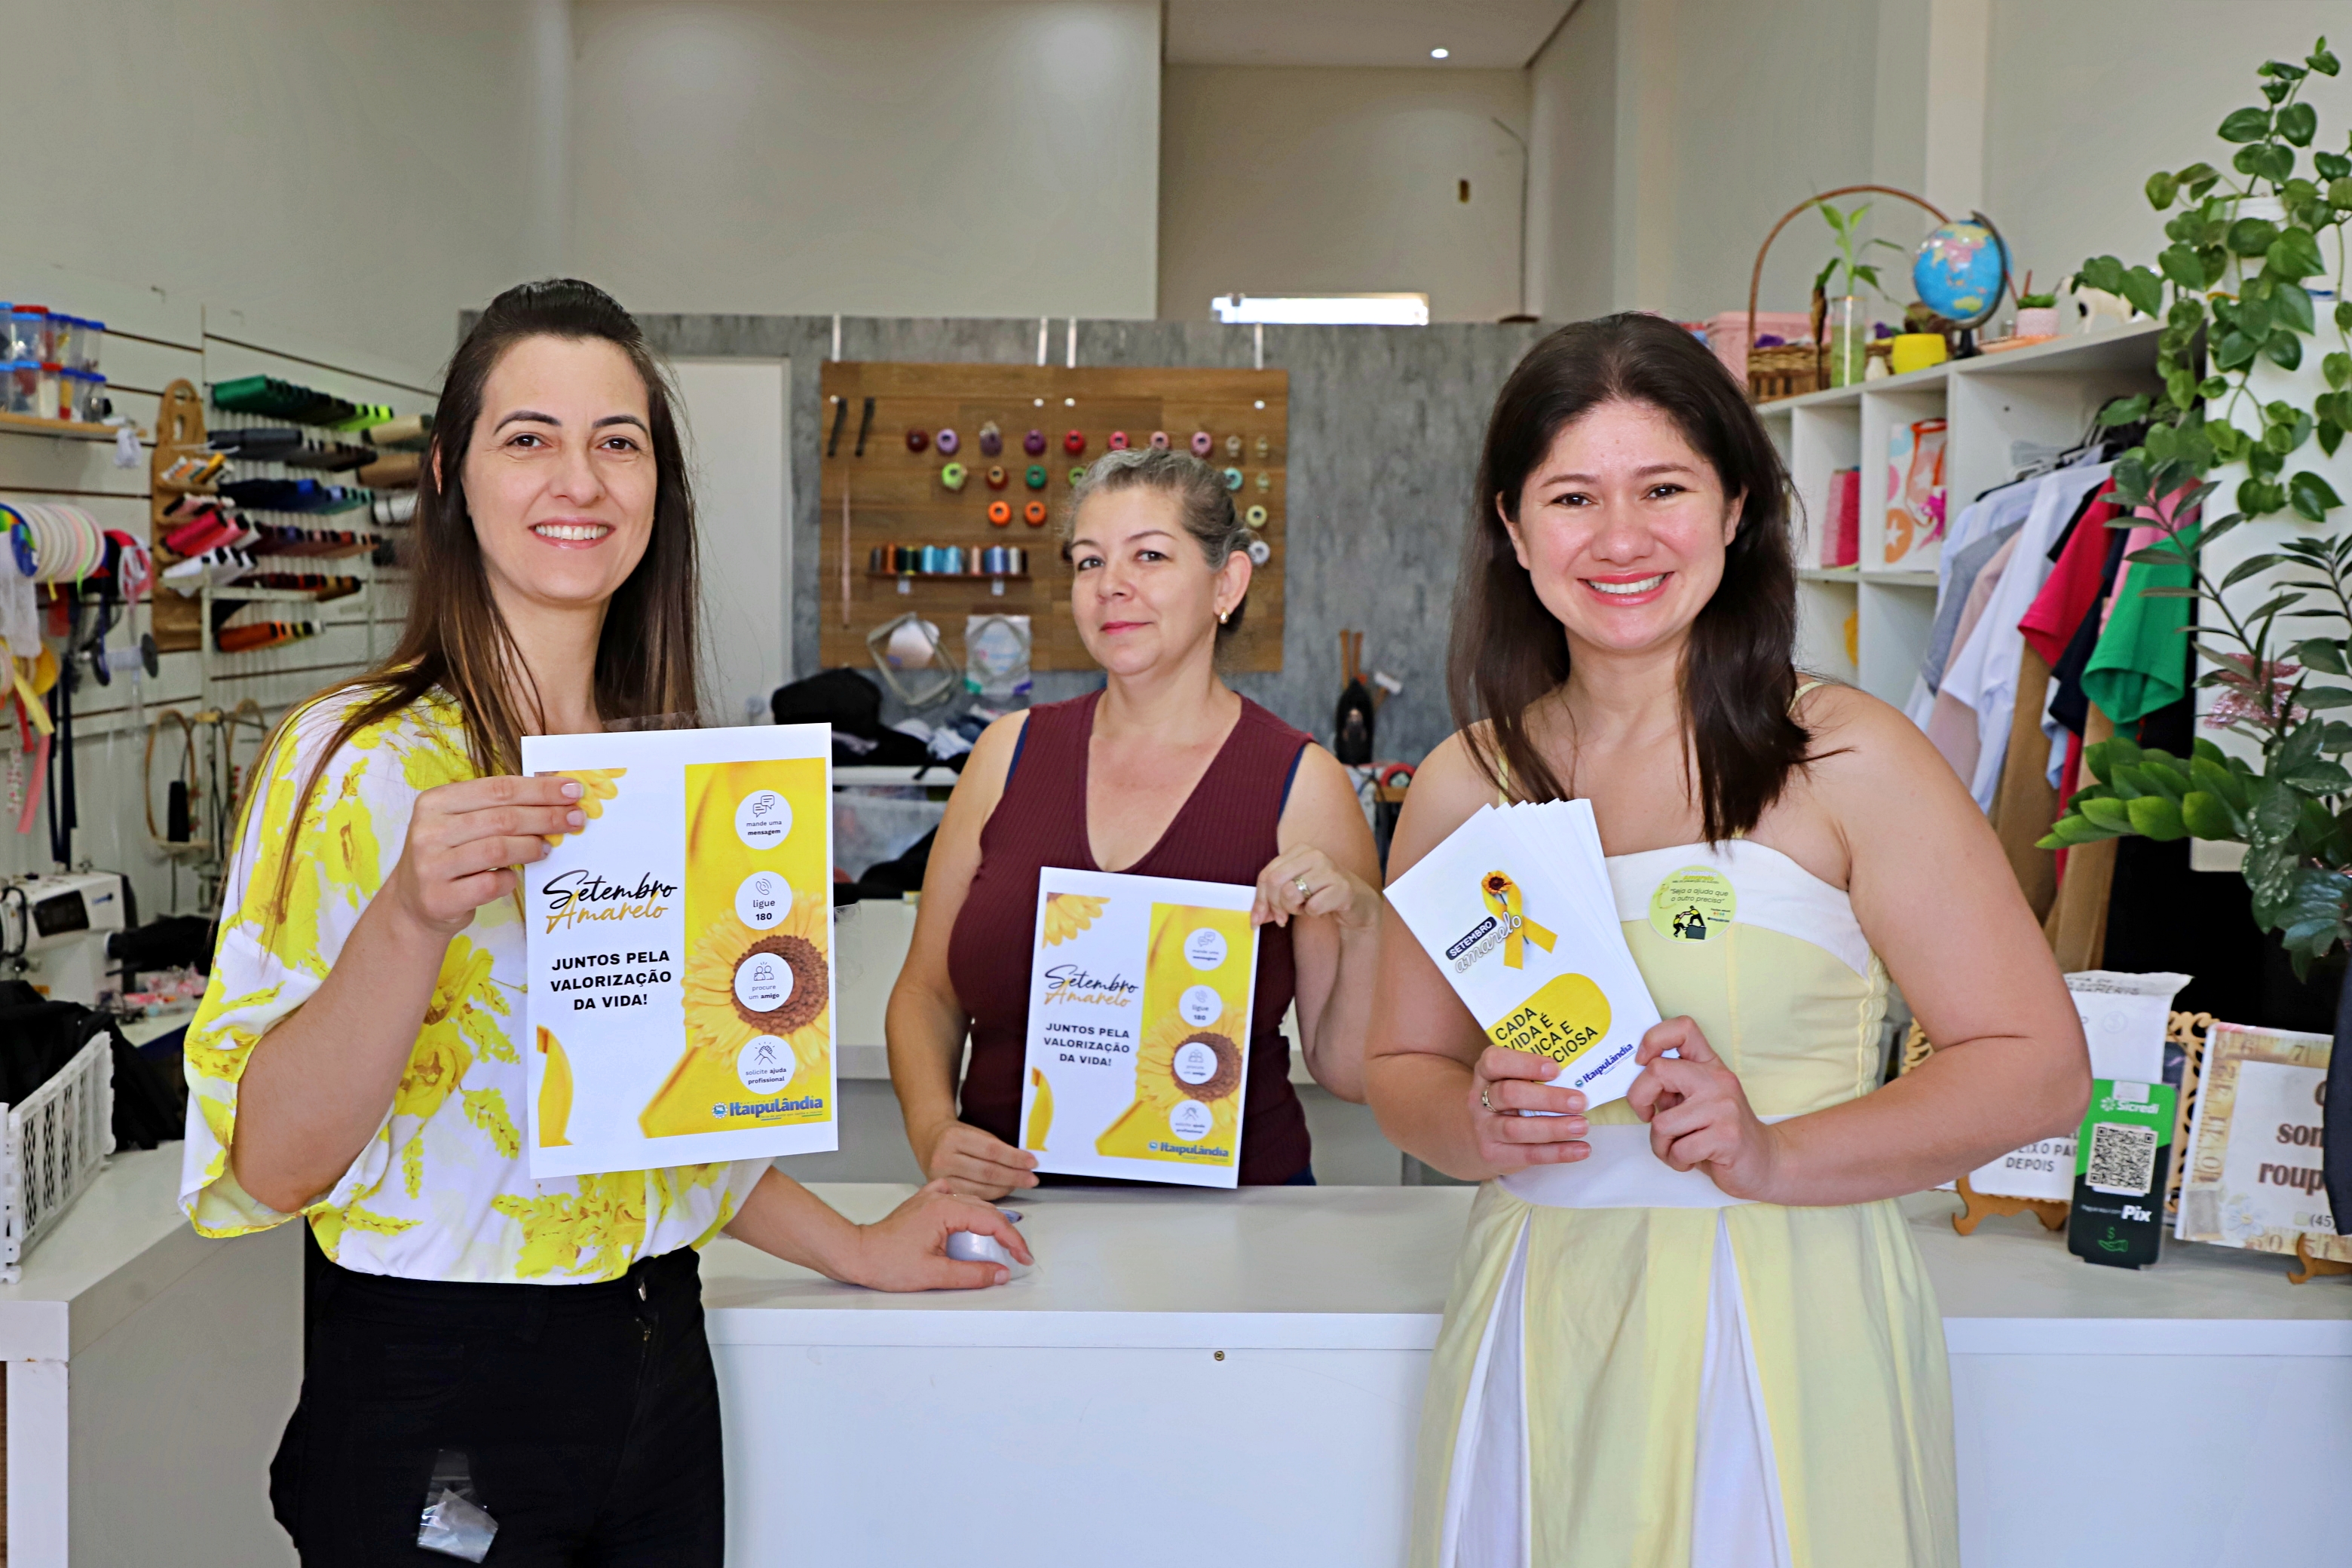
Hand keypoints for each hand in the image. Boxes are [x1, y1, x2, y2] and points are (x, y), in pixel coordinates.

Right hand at [383, 775, 584, 938]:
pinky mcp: (440, 897)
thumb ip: (498, 808)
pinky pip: (491, 884)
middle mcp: (428, 830)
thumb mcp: (462, 824)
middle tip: (576, 819)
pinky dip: (510, 879)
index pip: (498, 789)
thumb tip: (556, 795)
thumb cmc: (450, 857)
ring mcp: (431, 865)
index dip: (539, 790)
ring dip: (532, 847)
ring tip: (549, 847)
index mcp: (435, 801)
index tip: (573, 791)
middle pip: (502, 818)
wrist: (414, 906)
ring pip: (498, 849)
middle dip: (546, 817)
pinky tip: (514, 876)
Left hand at [850, 1180, 1034, 1290]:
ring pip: (973, 1204)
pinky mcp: (924, 1204)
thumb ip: (971, 1274)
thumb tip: (999, 1273)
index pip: (992, 1221)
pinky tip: (970, 1220)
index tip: (1023, 1257)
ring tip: (999, 1244)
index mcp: (946, 1210)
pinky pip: (954, 1198)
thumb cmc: (886, 1262)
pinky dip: (968, 1208)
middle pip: (986, 1211)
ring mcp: (931, 1198)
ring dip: (989, 1222)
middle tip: (1017, 1256)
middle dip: (1006, 1234)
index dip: (1013, 1241)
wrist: (858, 1253)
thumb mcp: (934, 1275)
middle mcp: (940, 1198)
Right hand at [919, 1118, 1038, 1197]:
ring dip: (1005, 1187)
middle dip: (1014, 1176)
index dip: (1014, 1158)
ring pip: (981, 1188)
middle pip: (987, 1172)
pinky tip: (1004, 1190)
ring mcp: (941, 1178)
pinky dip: (992, 1195)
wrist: (929, 1141)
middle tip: (1032, 1179)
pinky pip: (973, 1196)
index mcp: (954, 1137)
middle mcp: (944, 1158)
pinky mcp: (942, 1191)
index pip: (991, 1150)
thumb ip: (995, 1145)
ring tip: (1021, 1184)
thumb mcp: (974, 1131)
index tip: (1032, 1162)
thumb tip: (1024, 1161)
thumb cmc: (958, 1135)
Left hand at [1253, 846, 1380, 930]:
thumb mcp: (1294, 892)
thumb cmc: (1322, 894)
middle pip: (1275, 882)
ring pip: (1291, 894)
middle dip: (1275, 906)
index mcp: (1299, 850)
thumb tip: (1256, 918)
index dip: (1260, 900)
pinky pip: (1312, 907)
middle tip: (1284, 917)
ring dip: (1295, 910)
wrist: (1358, 902)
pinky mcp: (1342, 887)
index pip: (1267, 874)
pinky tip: (1322, 909)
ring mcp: (1329, 869)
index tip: (1259, 919)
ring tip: (1307, 907)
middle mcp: (1313, 855)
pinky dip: (1313, 914)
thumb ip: (1272, 901)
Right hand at [1468, 1046, 1587, 1172]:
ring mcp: (1485, 1129)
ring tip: (1582, 1126)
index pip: (1495, 1062)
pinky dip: (1557, 1152)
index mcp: (1486, 1074)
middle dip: (1548, 1098)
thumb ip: (1536, 1077)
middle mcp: (1480, 1100)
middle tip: (1580, 1101)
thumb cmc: (1508, 1102)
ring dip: (1553, 1127)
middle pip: (1508, 1094)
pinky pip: (1528, 1154)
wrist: (1480, 1138)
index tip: (1556, 1069)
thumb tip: (1579, 1078)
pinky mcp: (1494, 1154)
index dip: (1525, 1064)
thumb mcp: (1512, 1082)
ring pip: (1516, 1129)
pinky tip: (1581, 1149)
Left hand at [1625, 1017, 1781, 1199]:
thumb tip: (1634, 1082)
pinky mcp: (1727, 1136)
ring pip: (1662, 1122)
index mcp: (1709, 1065)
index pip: (1683, 1028)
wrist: (1764, 1160)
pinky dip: (1676, 1161)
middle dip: (1638, 1099)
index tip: (1641, 1062)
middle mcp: (1717, 1079)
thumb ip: (1671, 1088)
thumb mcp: (1697, 1100)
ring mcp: (1724, 1106)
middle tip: (1647, 1116)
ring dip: (1661, 1144)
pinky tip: (1690, 1160)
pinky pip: (1679, 1149)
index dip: (1653, 1038)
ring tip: (1677, 1149)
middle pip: (1657, 1070)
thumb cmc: (1721, 1132)